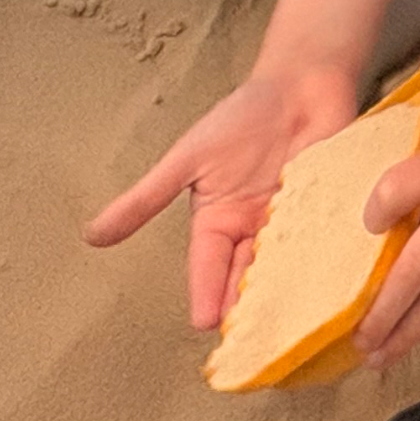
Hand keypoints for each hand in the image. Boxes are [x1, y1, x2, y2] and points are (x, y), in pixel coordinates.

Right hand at [88, 58, 364, 327]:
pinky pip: (324, 244)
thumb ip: (146, 198)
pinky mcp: (328, 214)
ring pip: (285, 269)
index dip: (207, 294)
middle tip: (254, 337)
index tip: (205, 325)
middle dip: (248, 306)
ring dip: (286, 290)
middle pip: (248, 279)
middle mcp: (254, 233)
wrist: (301, 83)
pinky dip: (324, 262)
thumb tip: (91, 236)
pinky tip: (329, 283)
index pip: (208, 268)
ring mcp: (293, 225)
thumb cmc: (241, 117)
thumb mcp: (187, 159)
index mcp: (218, 224)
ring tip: (290, 319)